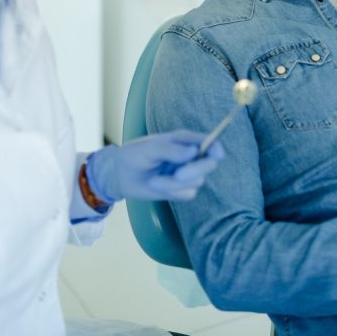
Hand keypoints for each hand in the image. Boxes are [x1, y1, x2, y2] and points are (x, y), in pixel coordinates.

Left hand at [85, 131, 224, 202]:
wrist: (120, 175)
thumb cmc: (134, 155)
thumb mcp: (150, 148)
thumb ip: (172, 149)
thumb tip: (193, 152)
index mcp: (184, 141)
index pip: (209, 142)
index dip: (216, 148)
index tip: (216, 155)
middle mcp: (190, 157)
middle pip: (208, 164)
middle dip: (194, 170)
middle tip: (178, 175)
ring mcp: (187, 174)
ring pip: (196, 182)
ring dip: (174, 184)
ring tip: (153, 180)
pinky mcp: (181, 190)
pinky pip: (187, 194)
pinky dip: (172, 192)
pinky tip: (156, 185)